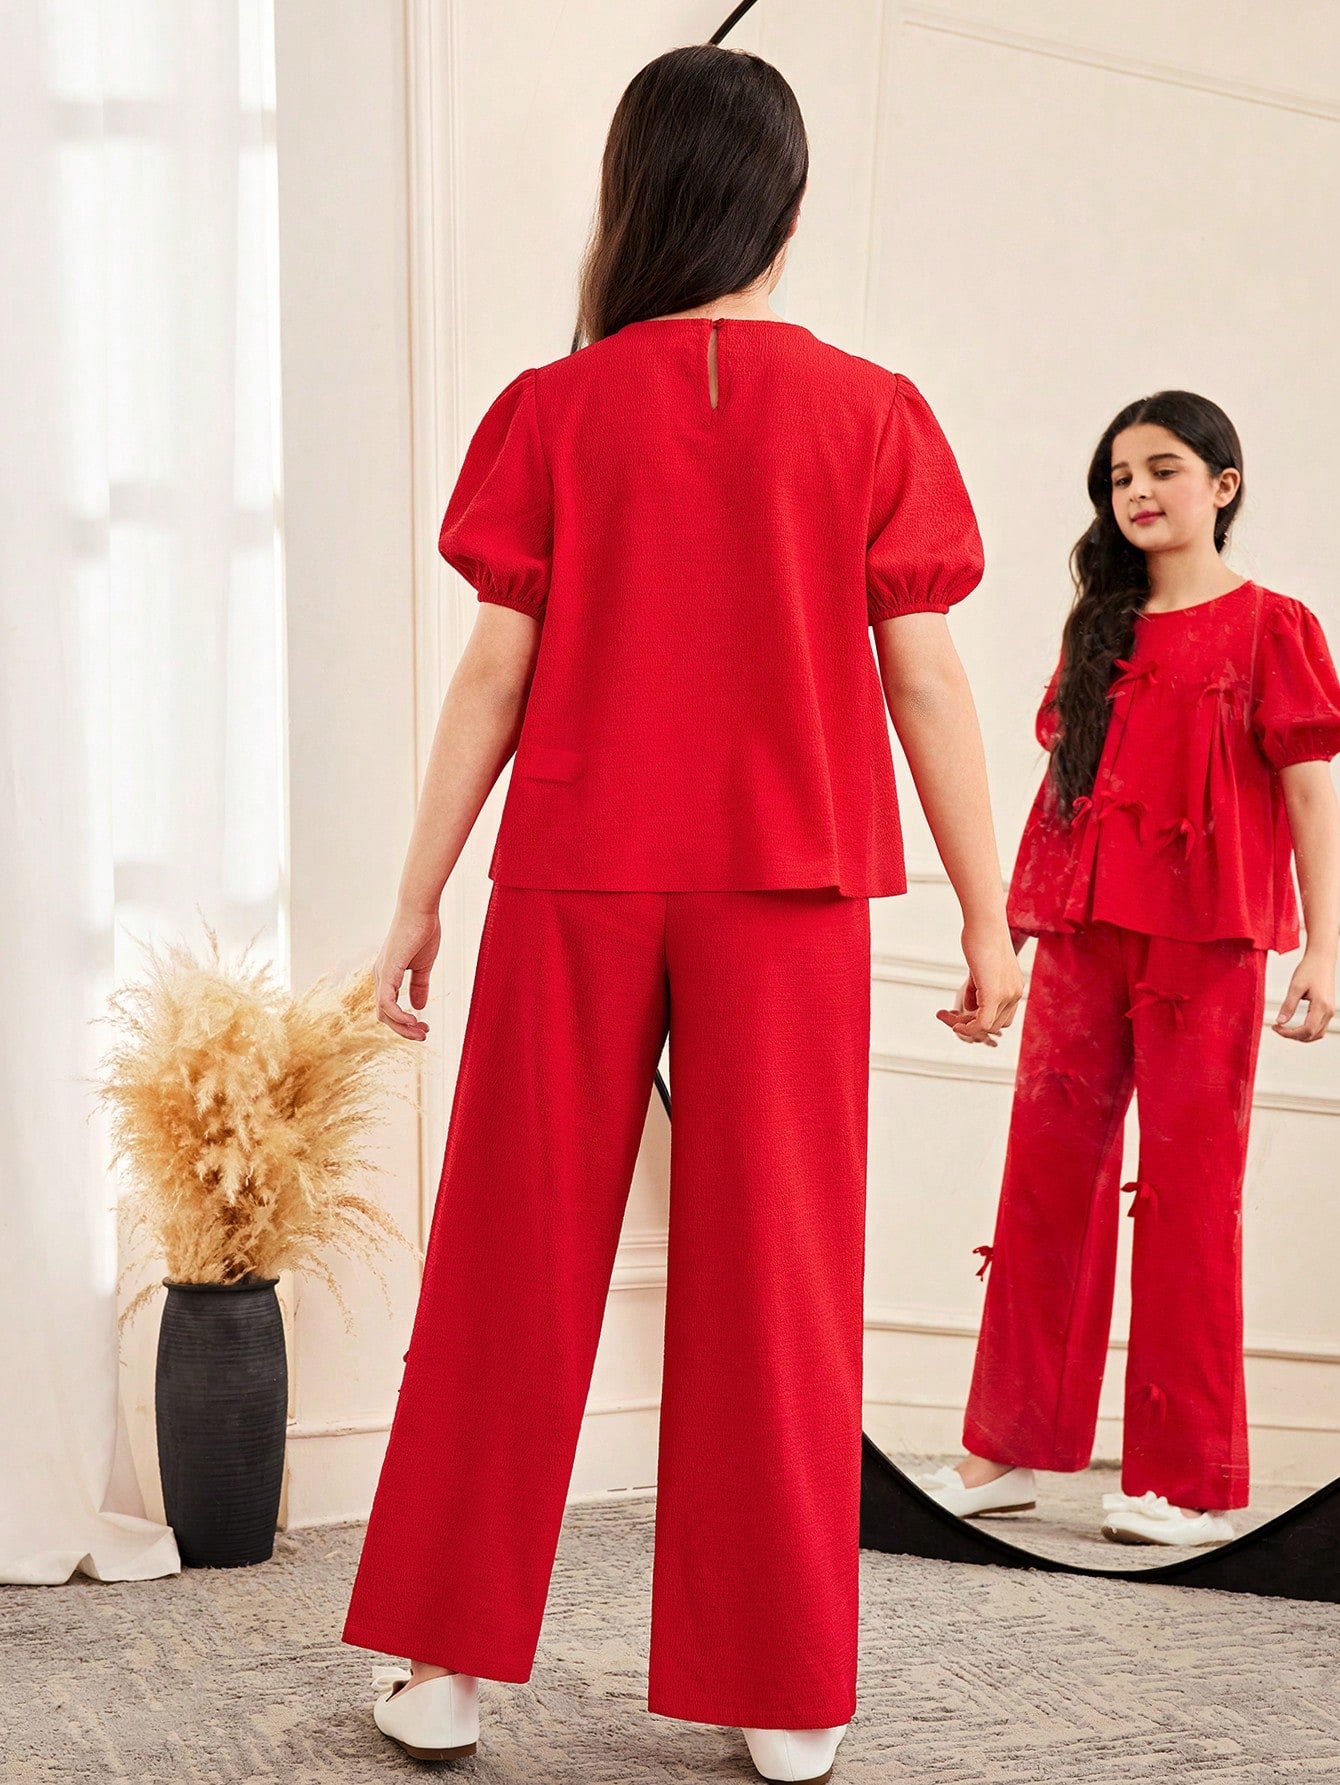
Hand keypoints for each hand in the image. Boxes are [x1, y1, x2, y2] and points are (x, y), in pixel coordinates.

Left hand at [375, 905, 440, 1040]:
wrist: (420, 911)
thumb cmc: (422, 932)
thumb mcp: (422, 966)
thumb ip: (420, 986)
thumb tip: (419, 1007)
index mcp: (387, 976)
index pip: (389, 1009)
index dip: (405, 1022)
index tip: (424, 1027)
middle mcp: (380, 978)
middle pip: (384, 1016)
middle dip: (404, 1030)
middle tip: (424, 1034)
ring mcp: (381, 975)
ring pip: (384, 1014)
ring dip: (403, 1027)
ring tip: (422, 1032)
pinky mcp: (387, 972)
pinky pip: (387, 1003)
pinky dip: (399, 1016)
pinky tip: (414, 1019)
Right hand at [936, 926, 1024, 1046]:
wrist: (985, 922)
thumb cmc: (981, 937)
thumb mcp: (980, 967)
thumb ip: (978, 988)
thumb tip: (970, 1008)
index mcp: (1015, 987)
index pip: (1001, 1017)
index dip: (980, 1020)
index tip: (959, 1013)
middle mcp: (1016, 993)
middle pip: (995, 1025)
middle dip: (971, 1025)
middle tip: (948, 1015)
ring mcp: (1008, 995)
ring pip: (987, 1026)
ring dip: (966, 1025)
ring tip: (947, 1016)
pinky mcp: (995, 994)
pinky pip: (982, 1024)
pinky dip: (968, 1028)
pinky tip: (955, 1025)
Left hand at [1272, 950, 1335, 1041]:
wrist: (1322, 959)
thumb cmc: (1310, 969)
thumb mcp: (1295, 987)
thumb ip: (1288, 1006)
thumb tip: (1280, 1022)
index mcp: (1321, 1006)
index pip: (1307, 1030)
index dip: (1289, 1033)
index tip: (1276, 1027)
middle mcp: (1328, 1011)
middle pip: (1312, 1035)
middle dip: (1293, 1036)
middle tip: (1278, 1028)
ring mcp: (1330, 1011)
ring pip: (1317, 1034)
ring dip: (1301, 1036)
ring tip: (1285, 1029)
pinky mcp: (1328, 1009)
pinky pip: (1319, 1027)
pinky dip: (1308, 1031)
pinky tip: (1296, 1026)